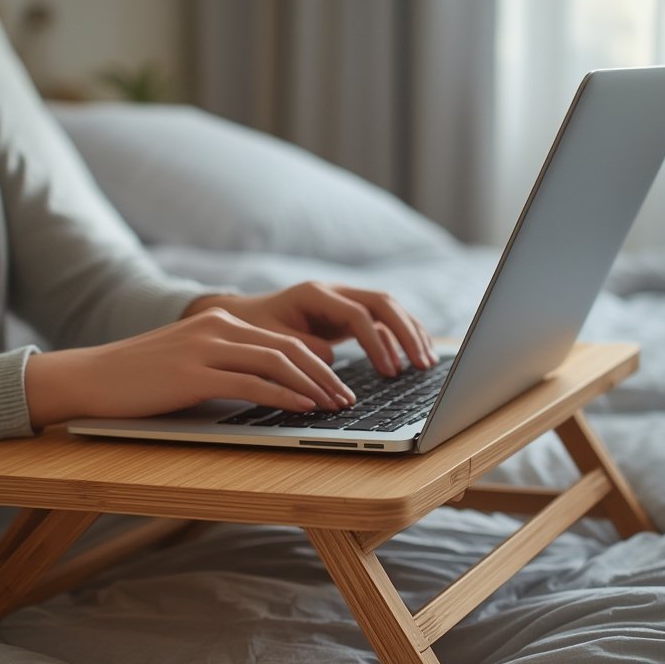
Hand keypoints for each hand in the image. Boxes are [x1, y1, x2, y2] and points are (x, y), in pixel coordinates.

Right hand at [25, 307, 358, 428]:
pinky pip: (251, 382)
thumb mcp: (193, 364)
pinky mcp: (193, 373)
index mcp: (222, 321)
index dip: (319, 363)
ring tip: (334, 407)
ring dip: (313, 387)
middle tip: (347, 399)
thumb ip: (230, 368)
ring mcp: (205, 348)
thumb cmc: (142, 380)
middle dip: (325, 376)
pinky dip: (284, 395)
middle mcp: (218, 327)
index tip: (339, 386)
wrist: (91, 378)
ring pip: (277, 362)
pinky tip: (302, 408)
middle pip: (290, 348)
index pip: (285, 339)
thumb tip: (271, 390)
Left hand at [185, 281, 436, 375]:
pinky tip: (414, 357)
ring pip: (387, 308)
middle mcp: (333, 292)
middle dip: (406, 332)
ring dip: (410, 333)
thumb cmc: (250, 331)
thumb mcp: (269, 342)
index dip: (377, 343)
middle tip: (421, 364)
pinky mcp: (346, 315)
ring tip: (426, 363)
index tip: (389, 371)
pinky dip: (400, 337)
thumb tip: (330, 360)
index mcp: (314, 294)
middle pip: (382, 302)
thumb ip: (300, 349)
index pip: (358, 314)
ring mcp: (342, 301)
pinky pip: (382, 320)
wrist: (238, 318)